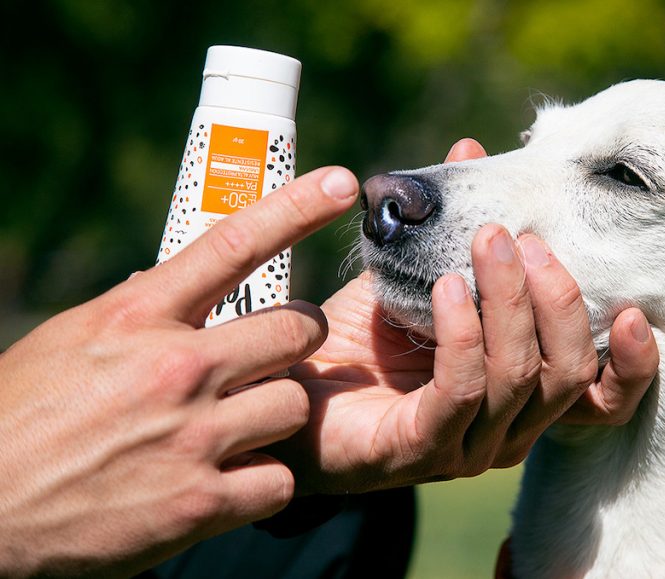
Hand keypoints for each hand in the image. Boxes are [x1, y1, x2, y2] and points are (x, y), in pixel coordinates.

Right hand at [0, 167, 358, 576]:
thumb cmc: (21, 419)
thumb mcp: (74, 341)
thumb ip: (144, 315)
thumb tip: (198, 288)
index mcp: (135, 317)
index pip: (233, 244)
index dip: (296, 207)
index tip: (341, 184)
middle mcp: (174, 368)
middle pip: (297, 330)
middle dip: (295, 341)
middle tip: (270, 357)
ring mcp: (191, 437)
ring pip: (295, 404)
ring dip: (273, 416)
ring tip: (233, 430)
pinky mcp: (199, 504)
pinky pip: (279, 481)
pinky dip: (260, 484)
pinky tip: (225, 483)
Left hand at [279, 139, 659, 494]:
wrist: (281, 388)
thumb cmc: (360, 338)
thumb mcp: (419, 274)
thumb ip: (454, 227)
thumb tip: (472, 150)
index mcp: (522, 397)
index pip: (601, 398)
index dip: (631, 364)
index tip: (638, 305)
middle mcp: (506, 430)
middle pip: (567, 374)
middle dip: (557, 299)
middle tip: (524, 238)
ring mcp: (465, 447)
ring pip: (519, 378)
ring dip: (509, 301)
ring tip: (488, 242)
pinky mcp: (417, 448)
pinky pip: (460, 390)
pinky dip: (461, 332)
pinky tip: (443, 287)